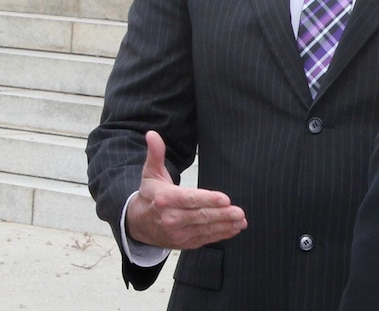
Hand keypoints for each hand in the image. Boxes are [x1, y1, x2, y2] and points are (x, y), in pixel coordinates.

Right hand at [126, 130, 247, 249]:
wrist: (138, 223)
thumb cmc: (149, 194)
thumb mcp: (150, 173)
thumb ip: (155, 154)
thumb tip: (152, 134)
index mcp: (163, 199)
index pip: (188, 199)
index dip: (207, 199)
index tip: (224, 198)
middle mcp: (170, 218)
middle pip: (200, 215)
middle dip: (221, 214)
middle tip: (238, 211)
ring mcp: (178, 233)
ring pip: (205, 228)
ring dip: (224, 225)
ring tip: (240, 219)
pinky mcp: (184, 242)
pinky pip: (205, 238)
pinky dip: (221, 234)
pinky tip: (234, 228)